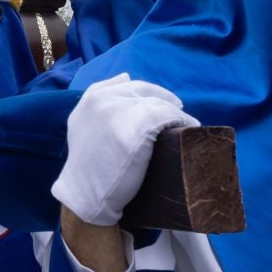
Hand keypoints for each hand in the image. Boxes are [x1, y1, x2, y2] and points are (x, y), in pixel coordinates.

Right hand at [51, 74, 196, 227]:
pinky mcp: (138, 130)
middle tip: (177, 113)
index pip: (126, 85)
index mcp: (91, 99)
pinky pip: (168, 115)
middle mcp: (104, 101)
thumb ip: (98, 102)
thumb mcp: (81, 124)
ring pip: (158, 103)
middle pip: (144, 92)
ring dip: (175, 112)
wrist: (86, 195)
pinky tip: (190, 127)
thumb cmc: (88, 166)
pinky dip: (183, 120)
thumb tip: (126, 77)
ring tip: (186, 123)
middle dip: (163, 100)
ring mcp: (120, 114)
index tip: (161, 102)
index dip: (148, 93)